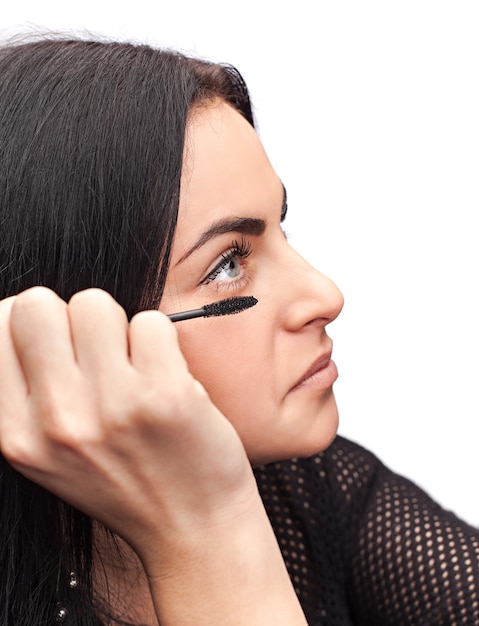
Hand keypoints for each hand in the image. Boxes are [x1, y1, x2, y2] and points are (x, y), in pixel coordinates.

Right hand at [0, 287, 255, 560]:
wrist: (192, 528)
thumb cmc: (124, 482)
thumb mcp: (50, 453)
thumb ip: (28, 390)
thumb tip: (19, 309)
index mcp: (17, 434)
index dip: (32, 323)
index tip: (59, 340)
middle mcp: (56, 421)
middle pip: (37, 304)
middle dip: (70, 316)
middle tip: (98, 350)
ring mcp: (112, 407)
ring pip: (95, 304)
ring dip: (120, 327)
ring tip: (135, 367)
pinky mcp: (165, 395)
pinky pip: (151, 322)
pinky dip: (161, 342)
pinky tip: (166, 377)